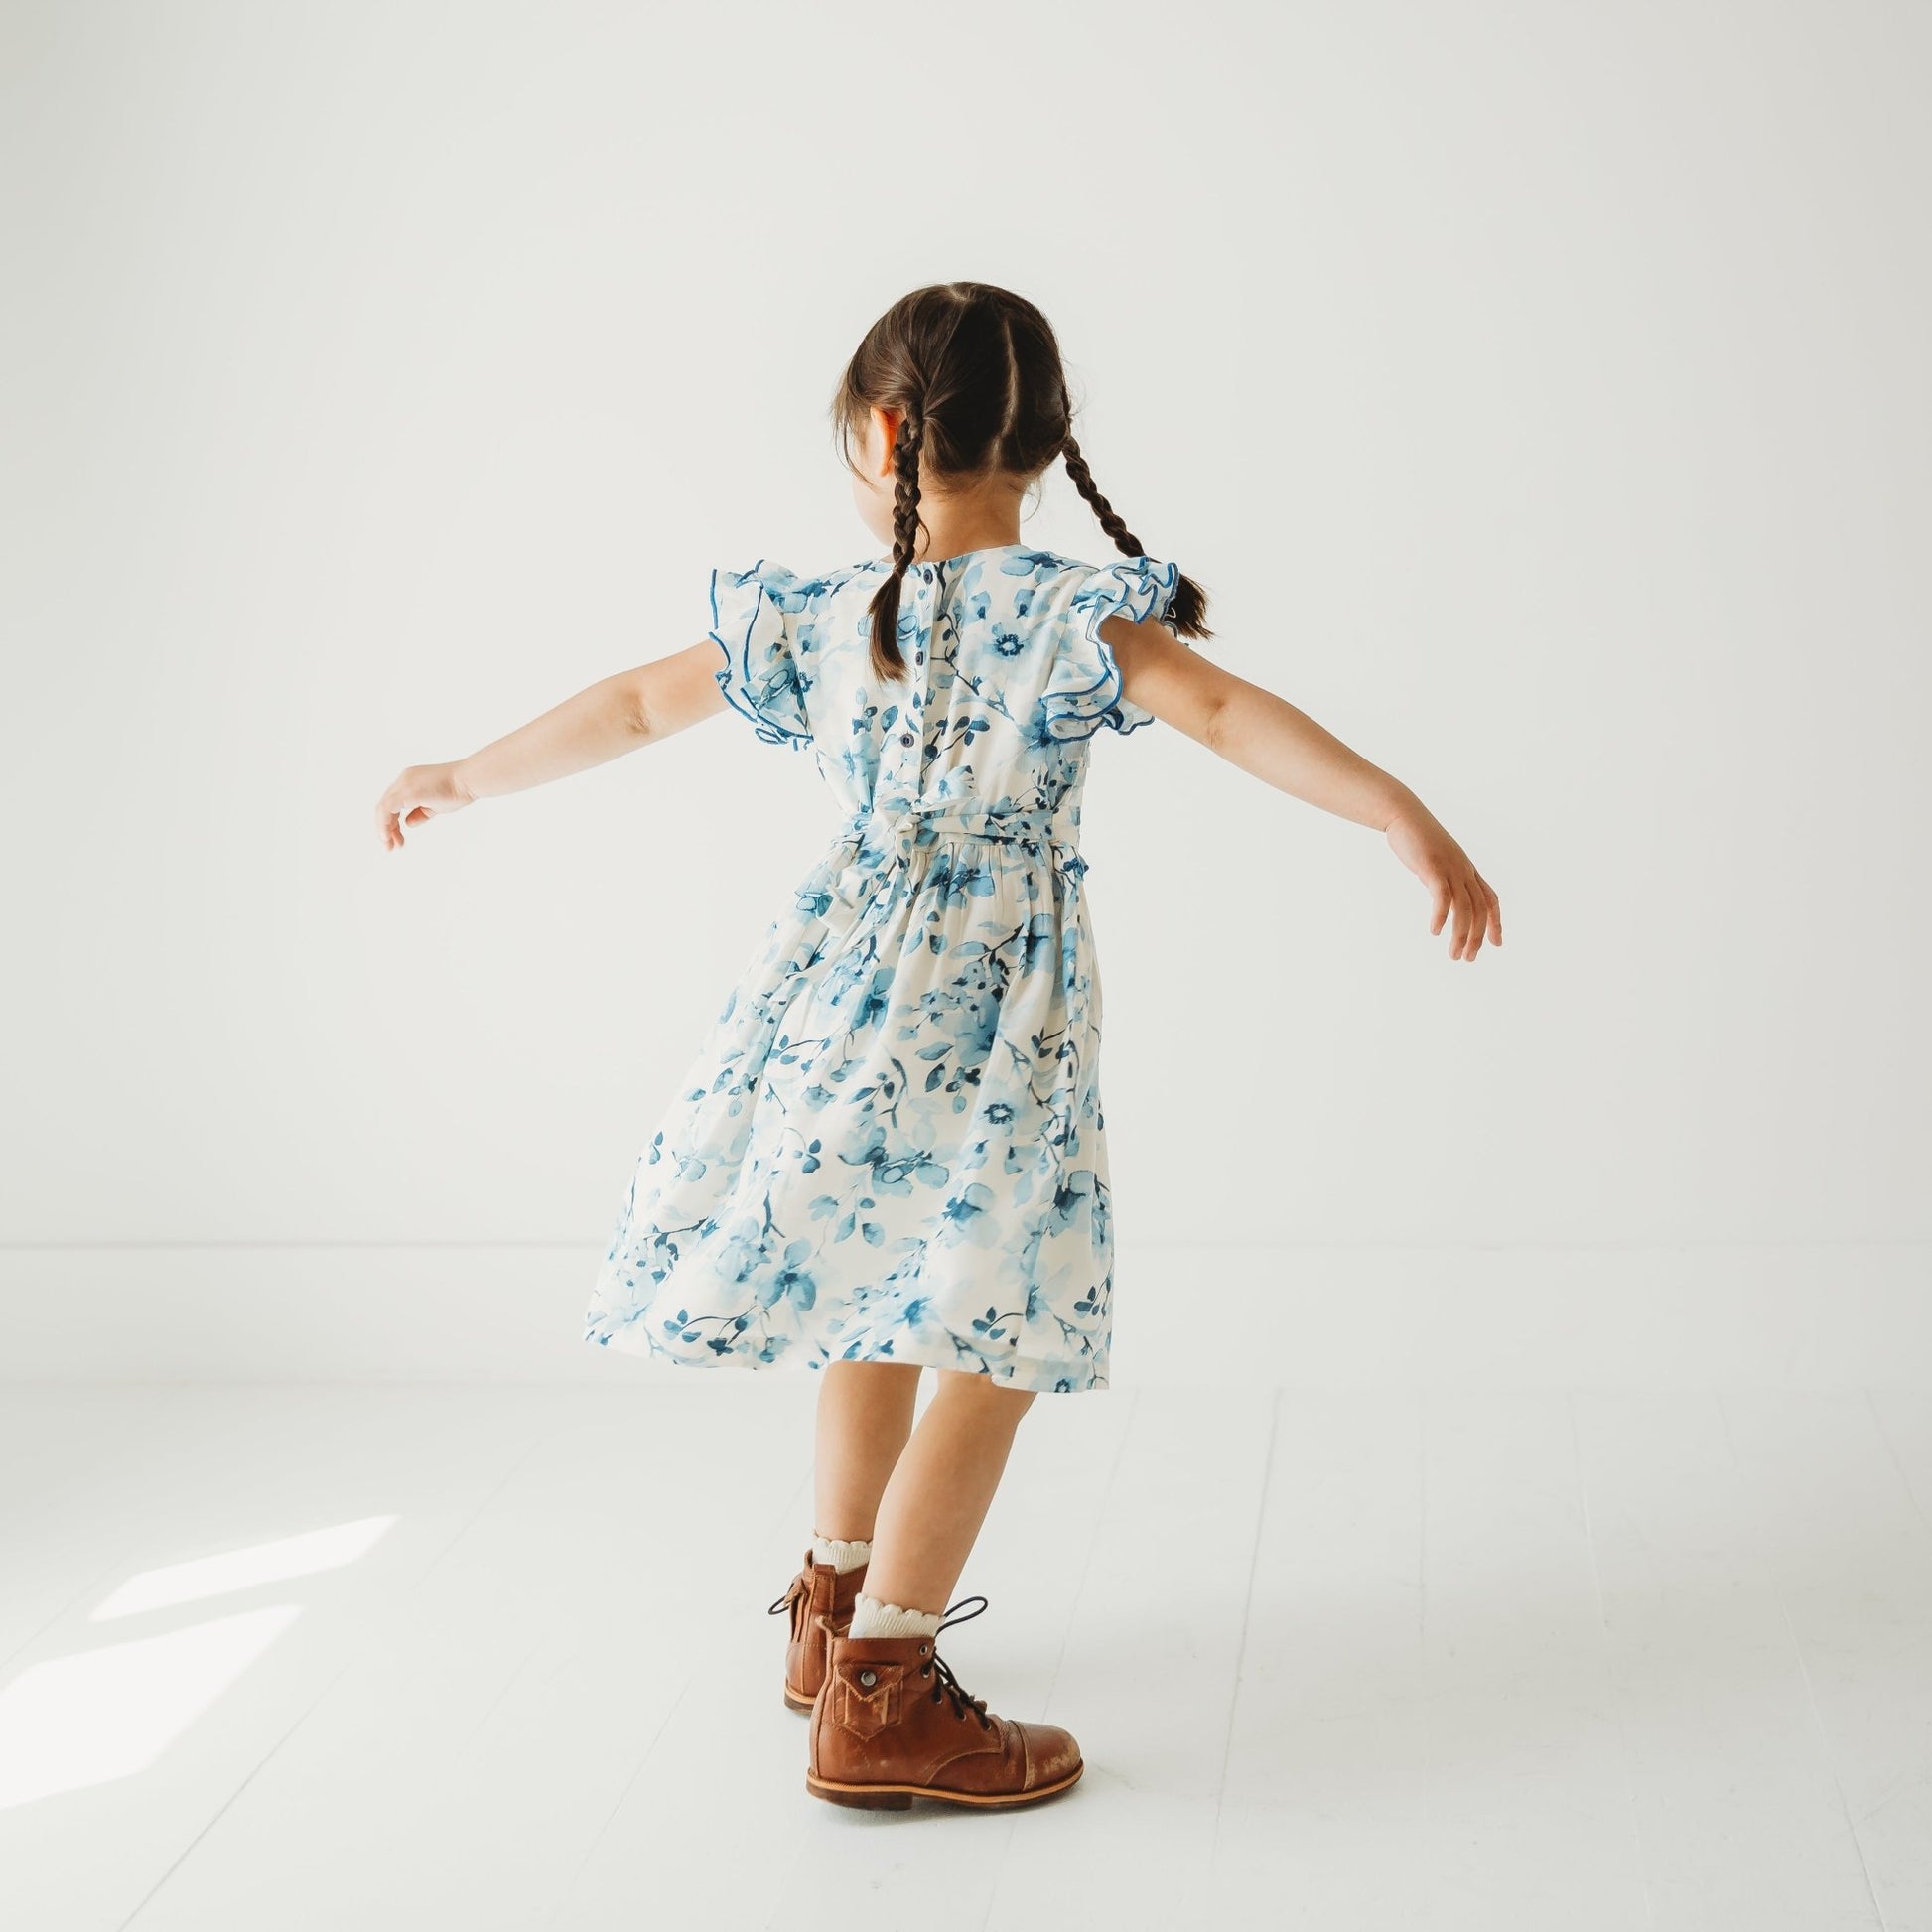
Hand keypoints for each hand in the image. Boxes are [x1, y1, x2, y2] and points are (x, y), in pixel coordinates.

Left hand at [374, 762, 473, 850]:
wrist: (468, 781)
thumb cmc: (458, 791)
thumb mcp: (434, 806)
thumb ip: (419, 814)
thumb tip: (408, 823)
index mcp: (409, 782)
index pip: (392, 804)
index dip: (391, 824)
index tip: (398, 840)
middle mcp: (403, 780)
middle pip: (384, 807)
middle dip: (386, 829)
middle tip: (391, 847)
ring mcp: (404, 784)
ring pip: (382, 808)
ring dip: (383, 829)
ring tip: (390, 846)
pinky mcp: (406, 791)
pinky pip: (386, 808)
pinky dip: (384, 824)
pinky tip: (388, 837)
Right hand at [1384, 801, 1502, 960]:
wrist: (1404, 815)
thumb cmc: (1417, 838)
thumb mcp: (1437, 860)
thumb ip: (1443, 876)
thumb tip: (1442, 893)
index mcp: (1467, 870)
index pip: (1490, 899)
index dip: (1496, 922)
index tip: (1496, 943)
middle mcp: (1464, 870)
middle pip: (1480, 909)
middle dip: (1477, 937)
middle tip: (1467, 957)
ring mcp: (1450, 868)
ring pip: (1464, 908)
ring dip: (1461, 934)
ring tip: (1454, 954)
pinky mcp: (1433, 867)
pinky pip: (1442, 897)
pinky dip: (1441, 916)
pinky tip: (1435, 931)